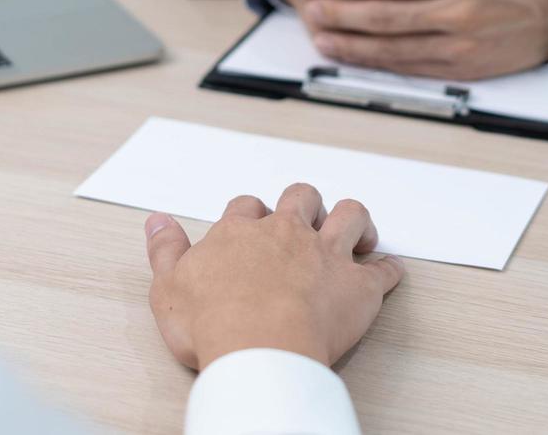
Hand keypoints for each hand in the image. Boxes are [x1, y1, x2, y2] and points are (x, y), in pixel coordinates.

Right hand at [144, 183, 403, 369]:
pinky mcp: (358, 287)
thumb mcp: (169, 286)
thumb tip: (157, 222)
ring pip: (350, 216)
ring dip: (355, 221)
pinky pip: (383, 270)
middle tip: (306, 219)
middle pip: (302, 199)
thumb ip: (165, 250)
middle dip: (306, 204)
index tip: (254, 224)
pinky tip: (390, 272)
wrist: (259, 348)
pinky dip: (388, 270)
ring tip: (356, 233)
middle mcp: (287, 234)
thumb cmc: (213, 322)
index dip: (253, 214)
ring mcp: (327, 256)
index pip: (248, 207)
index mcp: (241, 233)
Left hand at [305, 0, 547, 79]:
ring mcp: (458, 43)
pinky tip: (354, 55)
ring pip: (391, 46)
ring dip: (350, 42)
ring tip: (321, 33)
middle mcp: (457, 10)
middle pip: (385, 13)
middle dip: (341, 10)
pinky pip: (409, 66)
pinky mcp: (460, 68)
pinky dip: (376, 62)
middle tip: (311, 4)